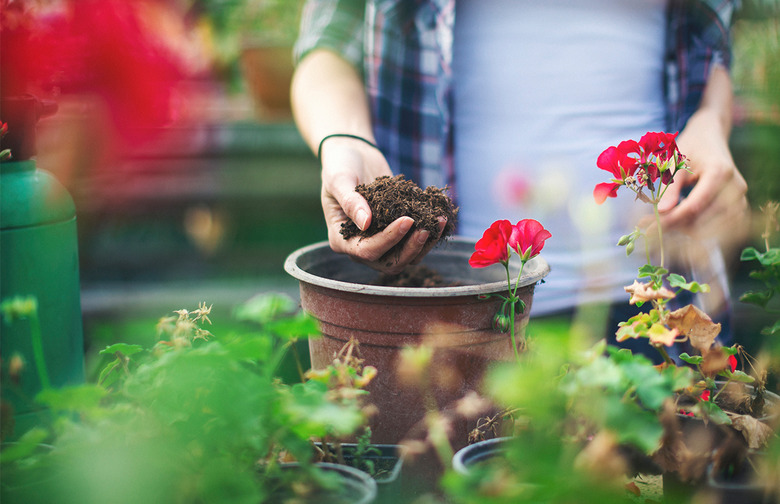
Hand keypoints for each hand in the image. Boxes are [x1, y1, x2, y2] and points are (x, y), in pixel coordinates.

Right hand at [320, 137, 445, 273]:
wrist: (354, 156)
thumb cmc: (340, 165)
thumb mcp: (339, 180)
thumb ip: (350, 201)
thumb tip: (365, 223)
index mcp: (341, 239)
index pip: (367, 250)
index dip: (389, 239)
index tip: (407, 219)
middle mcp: (360, 246)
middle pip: (390, 263)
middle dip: (410, 248)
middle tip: (426, 227)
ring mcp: (380, 242)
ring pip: (406, 257)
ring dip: (424, 244)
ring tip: (439, 221)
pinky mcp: (396, 232)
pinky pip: (414, 243)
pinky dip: (429, 234)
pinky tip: (440, 218)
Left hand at [657, 108, 748, 252]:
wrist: (710, 138)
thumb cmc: (691, 147)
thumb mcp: (675, 163)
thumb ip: (670, 188)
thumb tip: (662, 212)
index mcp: (719, 172)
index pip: (695, 206)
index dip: (671, 220)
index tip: (649, 229)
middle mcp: (735, 188)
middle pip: (703, 221)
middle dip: (675, 227)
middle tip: (650, 226)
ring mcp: (741, 199)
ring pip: (711, 230)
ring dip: (685, 231)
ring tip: (664, 222)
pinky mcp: (739, 208)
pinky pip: (720, 230)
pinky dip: (699, 231)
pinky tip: (681, 223)